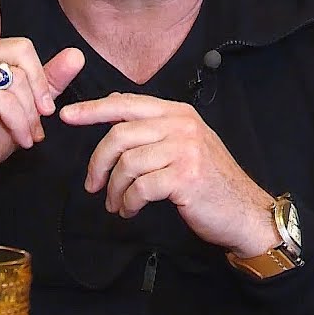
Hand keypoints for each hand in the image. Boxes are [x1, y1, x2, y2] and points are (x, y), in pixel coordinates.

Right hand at [0, 0, 85, 208]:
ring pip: (19, 76)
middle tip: (40, 118)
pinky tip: (17, 140)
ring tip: (25, 134)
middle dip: (40, 87)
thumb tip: (76, 55)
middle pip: (24, 48)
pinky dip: (21, 125)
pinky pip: (9, 99)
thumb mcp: (28, 110)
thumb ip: (49, 83)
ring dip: (31, 114)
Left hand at [59, 93, 280, 257]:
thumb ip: (152, 123)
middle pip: (119, 135)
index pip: (126, 103)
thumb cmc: (210, 180)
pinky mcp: (185, 177)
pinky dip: (128, 202)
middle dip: (98, 162)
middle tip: (92, 184)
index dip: (92, 109)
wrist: (246, 211)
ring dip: (114, 188)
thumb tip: (112, 103)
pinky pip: (140, 188)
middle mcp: (181, 125)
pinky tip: (130, 210)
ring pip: (127, 164)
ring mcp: (185, 150)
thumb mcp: (184, 141)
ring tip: (115, 203)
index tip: (67, 116)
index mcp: (177, 113)